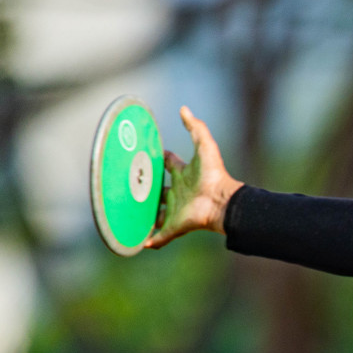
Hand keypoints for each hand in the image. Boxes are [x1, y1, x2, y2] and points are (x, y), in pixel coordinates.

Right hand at [144, 106, 242, 248]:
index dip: (161, 158)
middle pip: (159, 190)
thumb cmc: (215, 175)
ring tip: (130, 215)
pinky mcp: (176, 225)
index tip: (148, 154)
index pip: (170, 164)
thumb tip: (184, 108)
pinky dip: (152, 240)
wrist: (223, 202)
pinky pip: (162, 236)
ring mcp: (177, 210)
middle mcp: (179, 192)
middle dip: (147, 188)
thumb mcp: (205, 147)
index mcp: (184, 174)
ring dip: (147, 216)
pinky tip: (141, 244)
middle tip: (130, 184)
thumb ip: (195, 127)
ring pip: (158, 214)